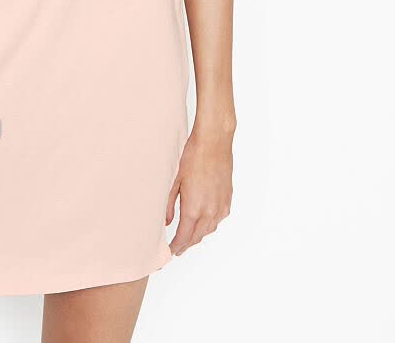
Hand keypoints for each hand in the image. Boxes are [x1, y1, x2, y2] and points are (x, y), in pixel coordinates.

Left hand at [165, 124, 232, 256]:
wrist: (214, 142)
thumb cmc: (192, 157)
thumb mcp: (174, 180)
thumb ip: (169, 204)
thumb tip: (166, 222)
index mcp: (193, 209)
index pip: (184, 237)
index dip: (176, 247)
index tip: (169, 252)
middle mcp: (209, 212)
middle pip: (197, 237)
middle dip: (186, 244)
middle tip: (177, 248)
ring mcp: (221, 206)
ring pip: (209, 230)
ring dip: (198, 235)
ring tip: (188, 237)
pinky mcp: (228, 199)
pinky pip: (218, 219)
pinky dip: (209, 225)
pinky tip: (204, 222)